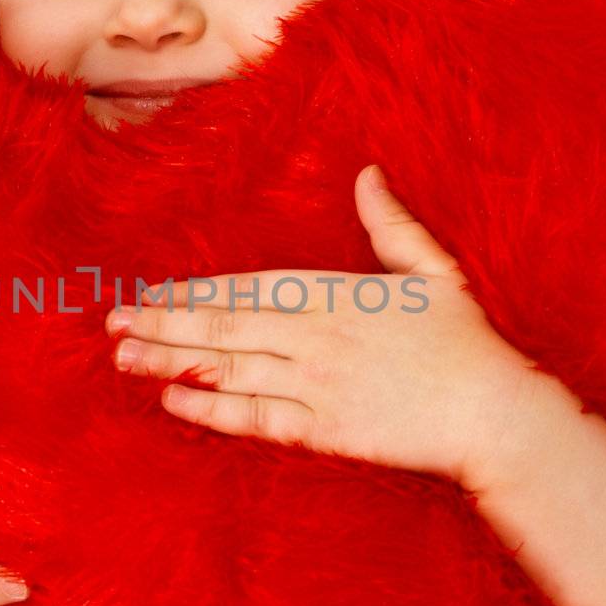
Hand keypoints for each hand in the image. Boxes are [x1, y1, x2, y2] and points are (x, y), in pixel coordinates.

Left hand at [104, 164, 528, 483]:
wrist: (493, 414)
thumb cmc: (466, 340)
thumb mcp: (434, 270)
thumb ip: (393, 224)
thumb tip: (368, 174)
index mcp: (334, 295)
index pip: (246, 290)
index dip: (192, 293)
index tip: (150, 292)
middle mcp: (315, 338)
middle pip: (222, 328)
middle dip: (161, 323)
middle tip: (112, 321)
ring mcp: (316, 386)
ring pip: (228, 370)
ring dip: (170, 362)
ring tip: (124, 357)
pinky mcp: (324, 430)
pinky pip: (255, 418)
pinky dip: (211, 408)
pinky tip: (174, 398)